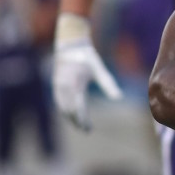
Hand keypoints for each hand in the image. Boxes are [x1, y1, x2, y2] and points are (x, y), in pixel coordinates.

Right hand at [52, 13, 122, 130]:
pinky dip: (64, 110)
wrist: (70, 45)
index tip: (88, 129)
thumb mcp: (99, 70)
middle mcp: (65, 87)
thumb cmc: (87, 58)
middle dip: (76, 121)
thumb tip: (119, 98)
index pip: (78, 109)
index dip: (82, 120)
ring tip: (78, 124)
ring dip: (69, 117)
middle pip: (69, 111)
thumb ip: (108, 85)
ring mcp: (58, 86)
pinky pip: (58, 101)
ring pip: (62, 107)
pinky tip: (70, 114)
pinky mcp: (55, 84)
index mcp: (76, 85)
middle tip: (85, 129)